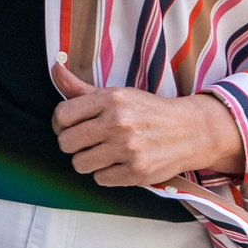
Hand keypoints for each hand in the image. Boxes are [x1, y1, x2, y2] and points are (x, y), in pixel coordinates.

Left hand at [50, 61, 245, 187]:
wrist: (192, 130)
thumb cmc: (148, 112)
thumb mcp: (117, 94)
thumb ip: (81, 88)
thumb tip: (55, 68)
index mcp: (110, 99)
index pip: (62, 115)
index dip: (60, 124)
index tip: (69, 126)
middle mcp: (118, 122)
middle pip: (66, 142)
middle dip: (72, 144)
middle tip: (86, 142)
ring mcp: (128, 149)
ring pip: (79, 163)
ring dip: (88, 161)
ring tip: (103, 153)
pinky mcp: (137, 172)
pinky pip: (100, 179)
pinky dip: (106, 174)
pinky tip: (118, 163)